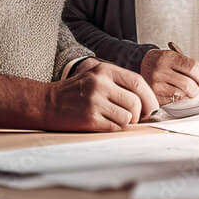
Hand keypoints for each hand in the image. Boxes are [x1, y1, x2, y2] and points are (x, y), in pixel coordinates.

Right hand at [43, 59, 158, 131]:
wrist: (47, 103)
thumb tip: (148, 101)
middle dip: (138, 114)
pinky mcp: (90, 118)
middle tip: (133, 118)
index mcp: (105, 70)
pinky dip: (115, 128)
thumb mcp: (96, 76)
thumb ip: (119, 83)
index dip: (149, 98)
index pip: (138, 82)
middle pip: (135, 102)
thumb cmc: (76, 91)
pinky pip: (116, 127)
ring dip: (126, 122)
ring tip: (114, 119)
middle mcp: (101, 84)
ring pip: (128, 117)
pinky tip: (105, 123)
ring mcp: (95, 101)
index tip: (151, 109)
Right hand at [140, 49, 198, 105]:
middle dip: (198, 90)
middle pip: (188, 84)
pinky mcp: (153, 96)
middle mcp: (160, 70)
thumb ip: (188, 67)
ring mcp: (155, 84)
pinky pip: (172, 101)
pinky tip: (177, 95)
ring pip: (181, 95)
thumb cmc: (161, 61)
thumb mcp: (173, 56)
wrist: (140, 64)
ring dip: (188, 96)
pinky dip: (178, 100)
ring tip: (188, 92)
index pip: (193, 67)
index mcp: (168, 57)